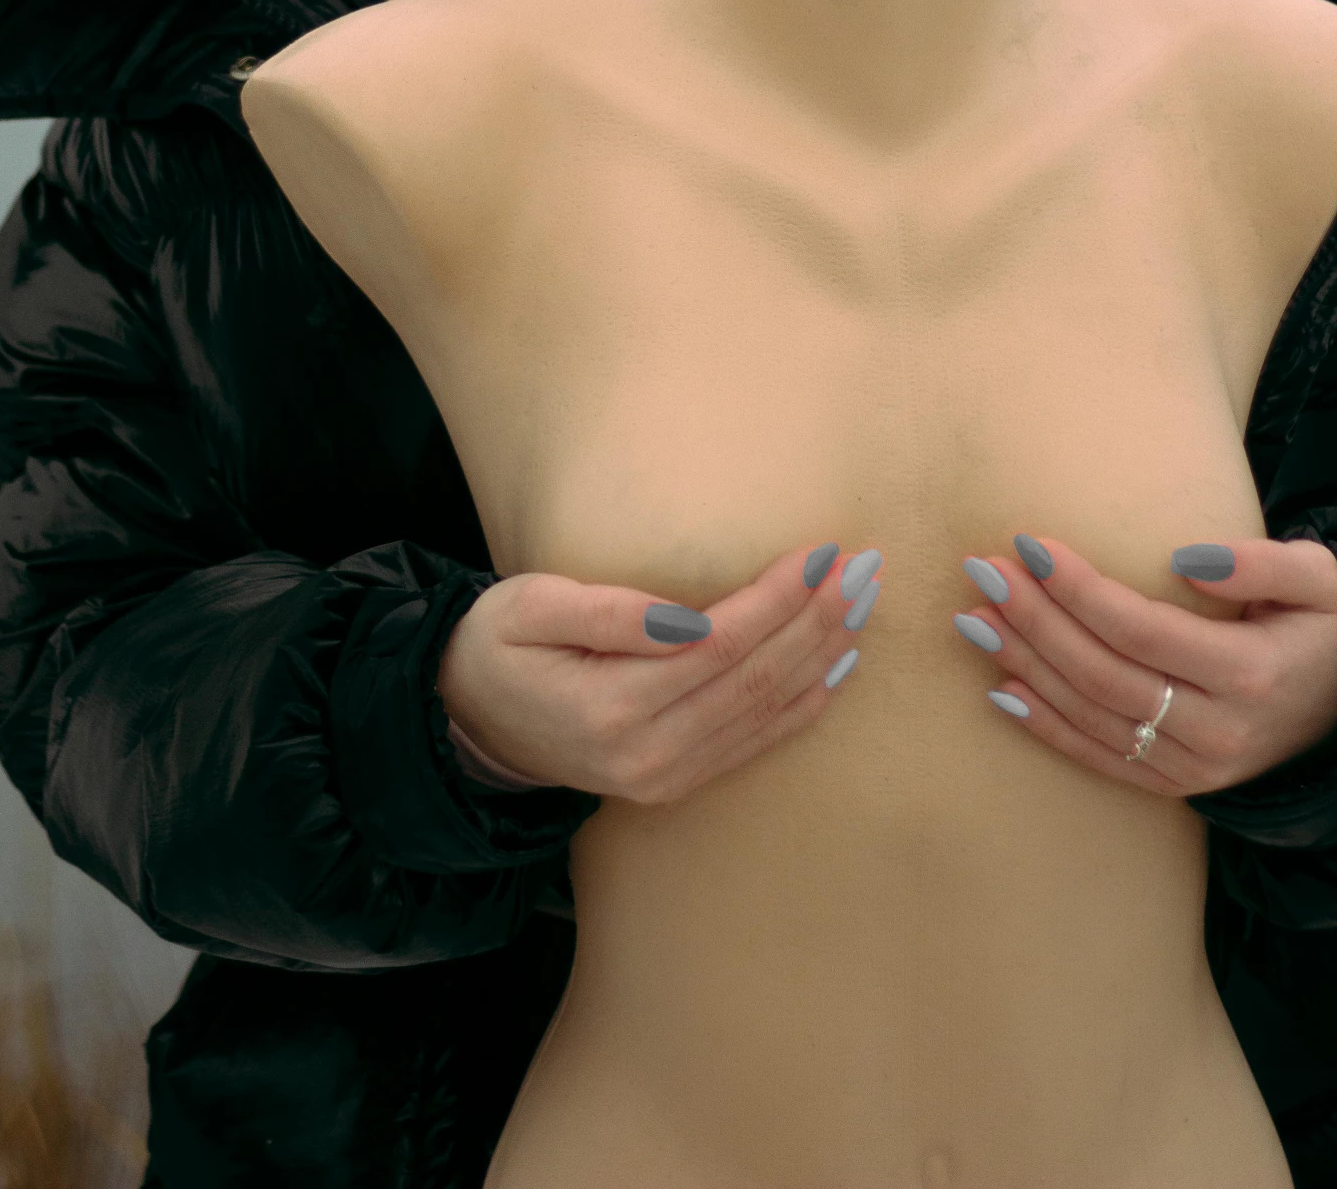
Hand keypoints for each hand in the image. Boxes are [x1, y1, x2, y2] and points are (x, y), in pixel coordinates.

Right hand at [435, 541, 874, 803]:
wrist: (471, 726)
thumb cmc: (497, 646)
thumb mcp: (527, 607)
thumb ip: (607, 612)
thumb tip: (690, 618)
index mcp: (610, 705)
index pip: (720, 645)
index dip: (777, 599)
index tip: (822, 552)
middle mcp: (648, 753)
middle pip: (755, 678)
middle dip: (817, 619)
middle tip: (865, 568)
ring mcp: (665, 776)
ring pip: (764, 710)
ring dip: (822, 654)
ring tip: (864, 603)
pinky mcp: (676, 783)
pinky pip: (754, 743)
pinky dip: (803, 704)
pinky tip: (837, 666)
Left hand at [956, 534, 1336, 795]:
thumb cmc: (1319, 632)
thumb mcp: (1318, 583)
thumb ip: (1261, 564)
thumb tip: (1186, 558)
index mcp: (1249, 674)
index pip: (1143, 631)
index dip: (1080, 590)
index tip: (1029, 544)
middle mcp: (1217, 730)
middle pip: (1104, 673)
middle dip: (1035, 620)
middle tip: (982, 572)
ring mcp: (1193, 767)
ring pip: (1092, 716)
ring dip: (1025, 665)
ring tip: (972, 618)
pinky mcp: (1174, 785)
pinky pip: (1100, 759)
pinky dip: (1045, 726)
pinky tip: (999, 689)